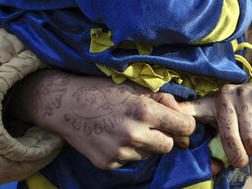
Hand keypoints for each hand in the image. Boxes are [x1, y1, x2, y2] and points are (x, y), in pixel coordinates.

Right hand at [10, 70, 194, 169]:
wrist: (65, 105)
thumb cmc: (102, 91)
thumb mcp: (135, 87)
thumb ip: (164, 99)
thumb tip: (183, 113)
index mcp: (144, 111)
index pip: (183, 126)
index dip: (185, 124)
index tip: (181, 123)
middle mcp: (134, 134)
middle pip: (168, 145)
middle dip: (165, 136)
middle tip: (151, 126)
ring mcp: (120, 152)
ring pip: (148, 154)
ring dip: (144, 144)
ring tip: (125, 127)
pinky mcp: (108, 163)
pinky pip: (129, 160)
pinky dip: (126, 151)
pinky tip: (112, 136)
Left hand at [183, 78, 251, 168]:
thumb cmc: (248, 115)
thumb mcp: (230, 120)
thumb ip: (220, 138)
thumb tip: (214, 167)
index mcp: (213, 103)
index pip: (194, 109)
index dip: (181, 112)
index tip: (170, 114)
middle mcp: (226, 95)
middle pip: (228, 134)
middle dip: (236, 155)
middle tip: (241, 163)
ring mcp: (244, 93)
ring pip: (248, 136)